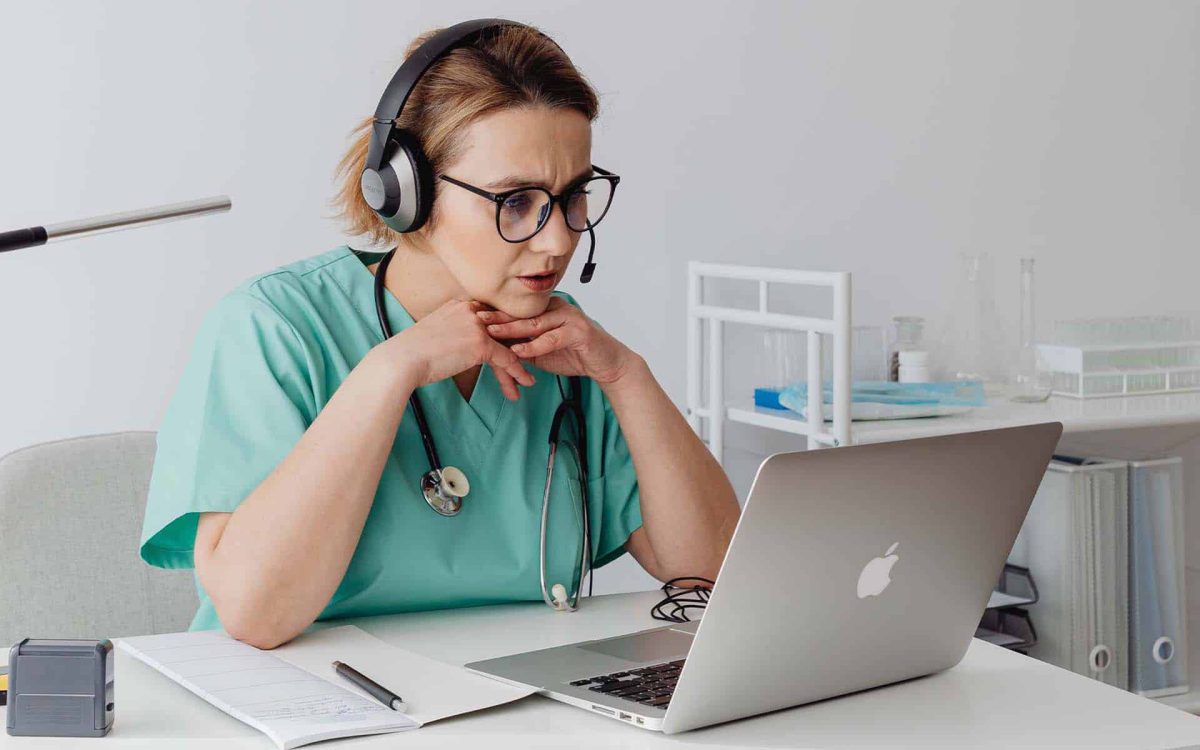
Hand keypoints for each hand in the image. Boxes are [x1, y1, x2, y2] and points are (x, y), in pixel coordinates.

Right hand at [378, 298, 535, 400]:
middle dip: (515, 348)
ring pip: (506, 345)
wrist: (402, 360)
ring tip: (526, 380)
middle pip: (501, 330)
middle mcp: (471, 310)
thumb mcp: (434, 331)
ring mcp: (477, 325)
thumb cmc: (411, 352)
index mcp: (460, 304)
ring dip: (518, 364)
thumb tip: (458, 344)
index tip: (513, 347)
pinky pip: (507, 358)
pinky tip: (524, 382)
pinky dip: (517, 372)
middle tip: (526, 363)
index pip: (490, 318)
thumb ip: (453, 331)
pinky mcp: (480, 343)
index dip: (503, 334)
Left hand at [477, 296, 634, 384]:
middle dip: (497, 317)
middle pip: (522, 313)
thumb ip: (522, 348)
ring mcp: (569, 318)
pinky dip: (535, 345)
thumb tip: (495, 350)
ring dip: (511, 328)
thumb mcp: (543, 352)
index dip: (495, 314)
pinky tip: (519, 351)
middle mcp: (557, 308)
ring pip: (535, 324)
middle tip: (474, 319)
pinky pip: (552, 338)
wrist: (606, 363)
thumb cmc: (575, 355)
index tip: (472, 317)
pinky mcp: (579, 331)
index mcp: (547, 310)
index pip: (517, 311)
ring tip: (491, 333)